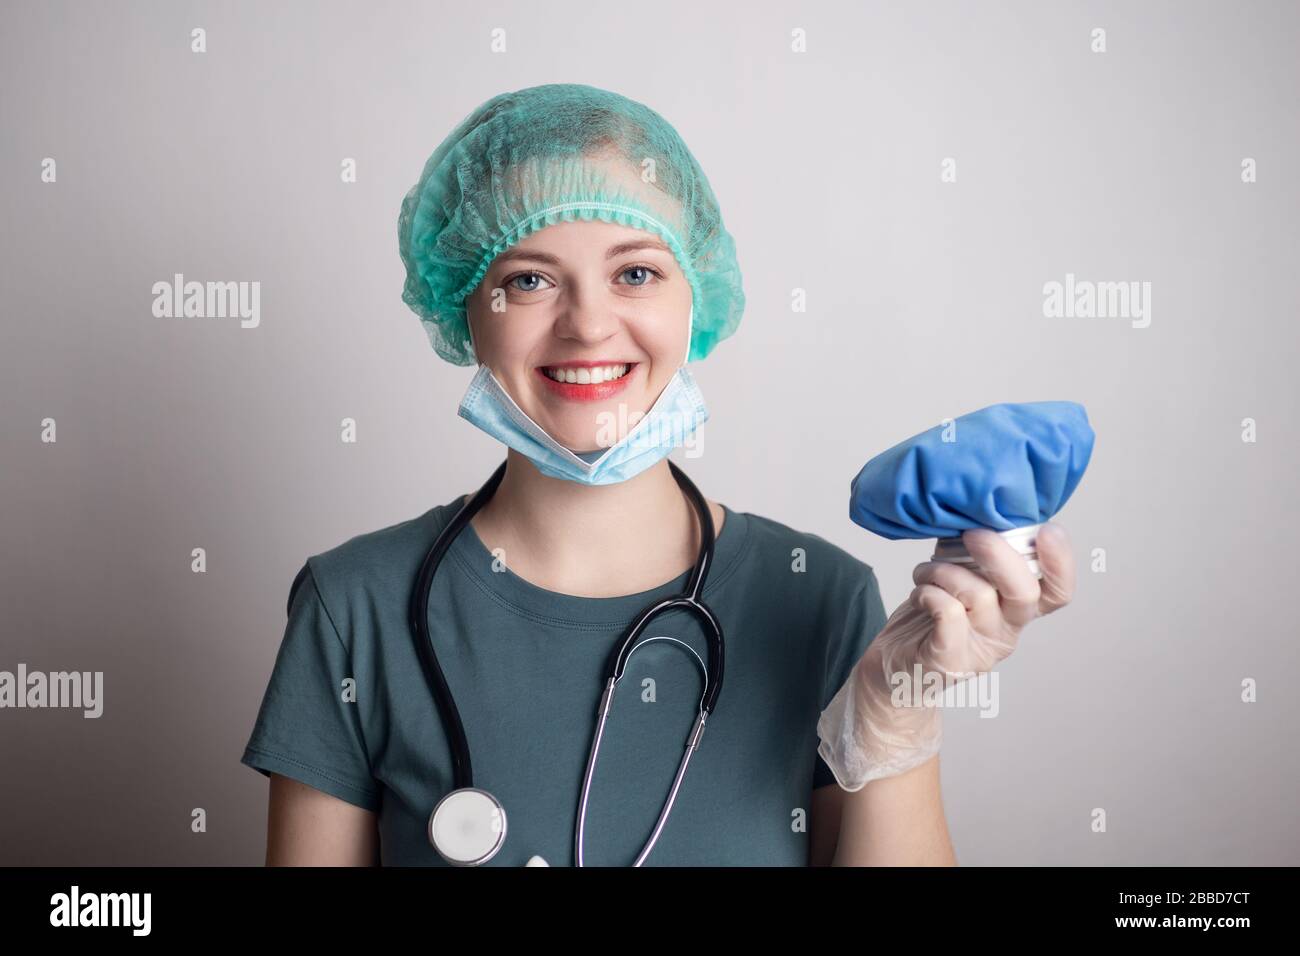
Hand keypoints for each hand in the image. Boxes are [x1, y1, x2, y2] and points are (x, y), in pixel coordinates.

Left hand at [904, 521, 1075, 682]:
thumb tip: (980, 511)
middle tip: (973, 534)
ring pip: (978, 595)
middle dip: (999, 556)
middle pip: (1024, 593)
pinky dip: (929, 592)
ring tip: (926, 572)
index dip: (1061, 563)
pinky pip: (947, 613)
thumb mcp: (959, 578)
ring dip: (944, 571)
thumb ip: (976, 554)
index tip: (1048, 530)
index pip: (1057, 592)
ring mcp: (980, 648)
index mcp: (1016, 608)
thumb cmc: (929, 615)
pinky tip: (920, 593)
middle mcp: (1006, 630)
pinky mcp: (950, 659)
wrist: (894, 666)